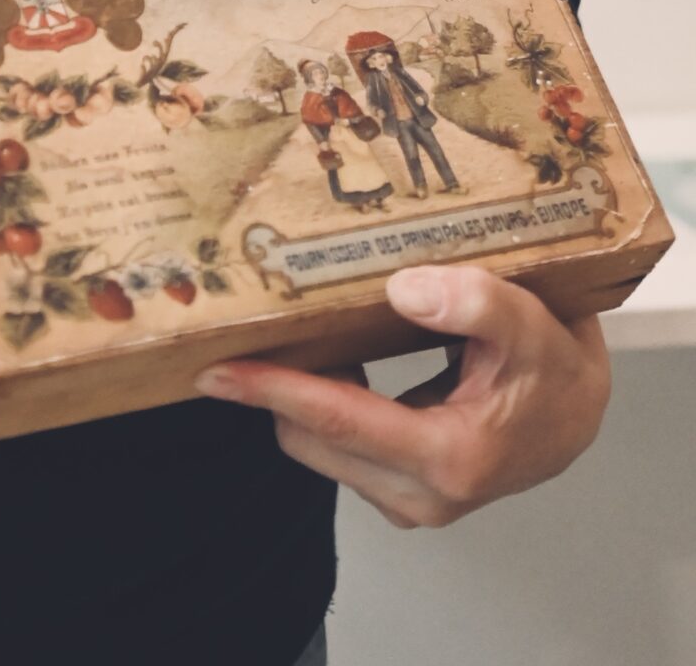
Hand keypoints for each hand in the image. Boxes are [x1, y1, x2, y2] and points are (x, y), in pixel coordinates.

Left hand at [193, 264, 610, 527]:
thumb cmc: (554, 370)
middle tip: (256, 323)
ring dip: (298, 395)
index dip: (270, 389)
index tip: (215, 369)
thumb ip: (476, 301)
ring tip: (298, 335)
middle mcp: (422, 494)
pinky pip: (335, 447)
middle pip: (309, 437)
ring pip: (315, 445)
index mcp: (450, 456)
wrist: (574, 417)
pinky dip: (322, 406)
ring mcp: (410, 501)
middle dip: (274, 386)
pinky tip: (336, 359)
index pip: (337, 419)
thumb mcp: (531, 323)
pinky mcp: (402, 494)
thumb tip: (404, 288)